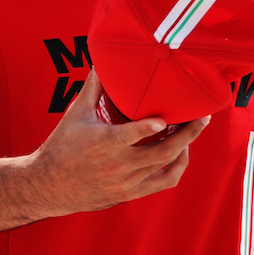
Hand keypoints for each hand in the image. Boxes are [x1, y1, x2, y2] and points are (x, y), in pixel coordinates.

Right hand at [27, 70, 209, 215]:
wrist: (50, 185)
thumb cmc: (62, 145)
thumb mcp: (76, 113)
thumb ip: (93, 87)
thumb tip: (102, 61)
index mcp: (104, 143)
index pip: (131, 135)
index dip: (149, 127)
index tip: (165, 118)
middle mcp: (119, 165)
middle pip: (163, 151)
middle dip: (188, 133)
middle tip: (203, 117)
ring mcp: (127, 182)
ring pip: (167, 166)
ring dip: (184, 148)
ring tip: (193, 130)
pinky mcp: (131, 193)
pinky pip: (164, 182)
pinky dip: (177, 167)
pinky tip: (180, 153)